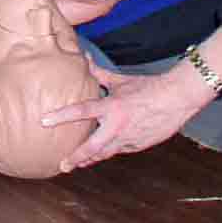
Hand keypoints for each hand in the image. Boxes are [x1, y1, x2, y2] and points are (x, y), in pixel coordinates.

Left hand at [44, 60, 216, 171]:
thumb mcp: (121, 81)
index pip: (81, 111)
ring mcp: (128, 139)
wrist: (177, 99)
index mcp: (112, 107)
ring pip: (105, 153)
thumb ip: (100, 73)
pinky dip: (110, 151)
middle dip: (75, 158)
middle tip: (62, 164)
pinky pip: (119, 150)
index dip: (61, 116)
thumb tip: (84, 57)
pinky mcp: (138, 146)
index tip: (44, 121)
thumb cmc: (148, 87)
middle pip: (91, 147)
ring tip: (77, 164)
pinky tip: (103, 153)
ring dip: (90, 159)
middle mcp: (117, 126)